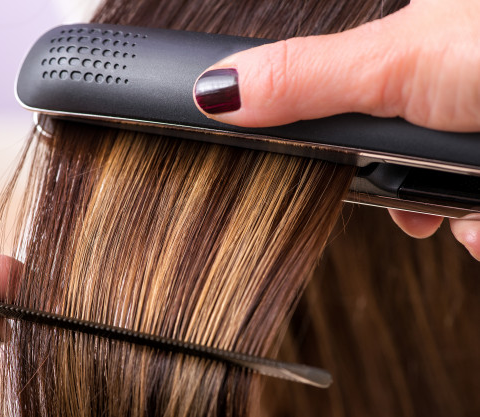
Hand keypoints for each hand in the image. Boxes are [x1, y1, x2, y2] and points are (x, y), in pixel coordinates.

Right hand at [193, 0, 479, 259]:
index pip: (343, 105)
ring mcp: (469, 122)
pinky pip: (478, 208)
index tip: (345, 178)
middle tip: (417, 210)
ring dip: (459, 218)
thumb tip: (219, 86)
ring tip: (474, 217)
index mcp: (412, 52)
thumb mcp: (396, 65)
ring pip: (448, 192)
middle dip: (408, 198)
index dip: (338, 154)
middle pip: (399, 159)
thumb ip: (305, 81)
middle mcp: (450, 84)